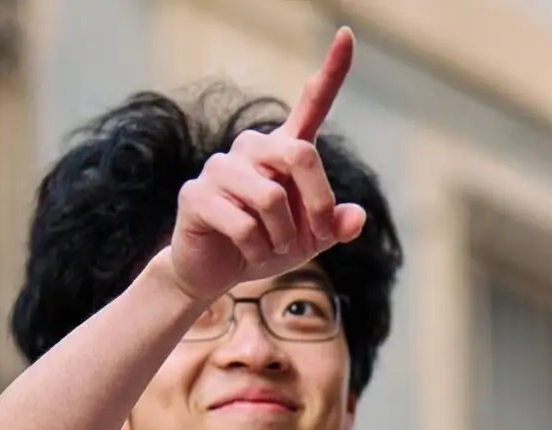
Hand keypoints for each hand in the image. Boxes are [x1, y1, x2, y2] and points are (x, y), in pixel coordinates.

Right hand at [159, 28, 368, 308]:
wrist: (218, 272)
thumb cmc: (269, 245)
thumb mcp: (312, 240)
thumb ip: (336, 225)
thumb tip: (355, 217)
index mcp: (284, 150)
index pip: (312, 105)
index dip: (332, 72)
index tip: (348, 35)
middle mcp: (253, 148)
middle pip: (300, 155)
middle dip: (316, 205)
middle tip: (314, 236)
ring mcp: (220, 167)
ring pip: (270, 198)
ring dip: (283, 237)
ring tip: (273, 247)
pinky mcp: (196, 193)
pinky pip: (243, 225)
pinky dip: (257, 249)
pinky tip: (247, 251)